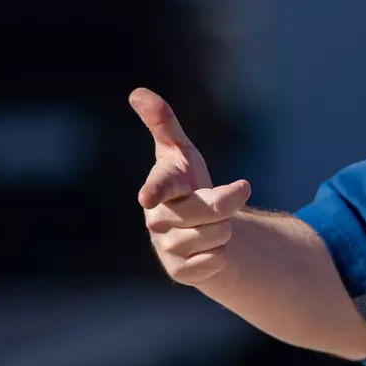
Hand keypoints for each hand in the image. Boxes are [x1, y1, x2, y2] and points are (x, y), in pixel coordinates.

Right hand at [130, 88, 250, 284]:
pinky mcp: (179, 273)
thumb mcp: (180, 151)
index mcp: (159, 187)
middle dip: (227, 203)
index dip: (156, 189)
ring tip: (210, 226)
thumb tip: (138, 92)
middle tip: (224, 199)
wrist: (195, 226)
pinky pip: (216, 263)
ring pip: (218, 237)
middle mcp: (157, 219)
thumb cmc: (185, 182)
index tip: (148, 196)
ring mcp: (166, 247)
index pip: (159, 185)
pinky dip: (221, 256)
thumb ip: (163, 122)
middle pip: (210, 211)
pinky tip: (209, 250)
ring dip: (225, 230)